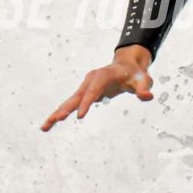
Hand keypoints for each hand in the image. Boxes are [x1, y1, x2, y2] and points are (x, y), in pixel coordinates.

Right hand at [41, 45, 155, 129]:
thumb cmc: (136, 74)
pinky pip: (71, 104)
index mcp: (103, 75)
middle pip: (77, 96)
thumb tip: (147, 96)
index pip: (94, 90)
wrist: (127, 66)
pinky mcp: (84, 93)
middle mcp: (91, 80)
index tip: (79, 116)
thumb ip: (144, 88)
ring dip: (57, 113)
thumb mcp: (144, 80)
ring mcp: (85, 86)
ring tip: (45, 127)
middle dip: (66, 108)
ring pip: (70, 101)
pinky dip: (61, 113)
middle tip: (57, 120)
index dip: (87, 102)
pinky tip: (51, 123)